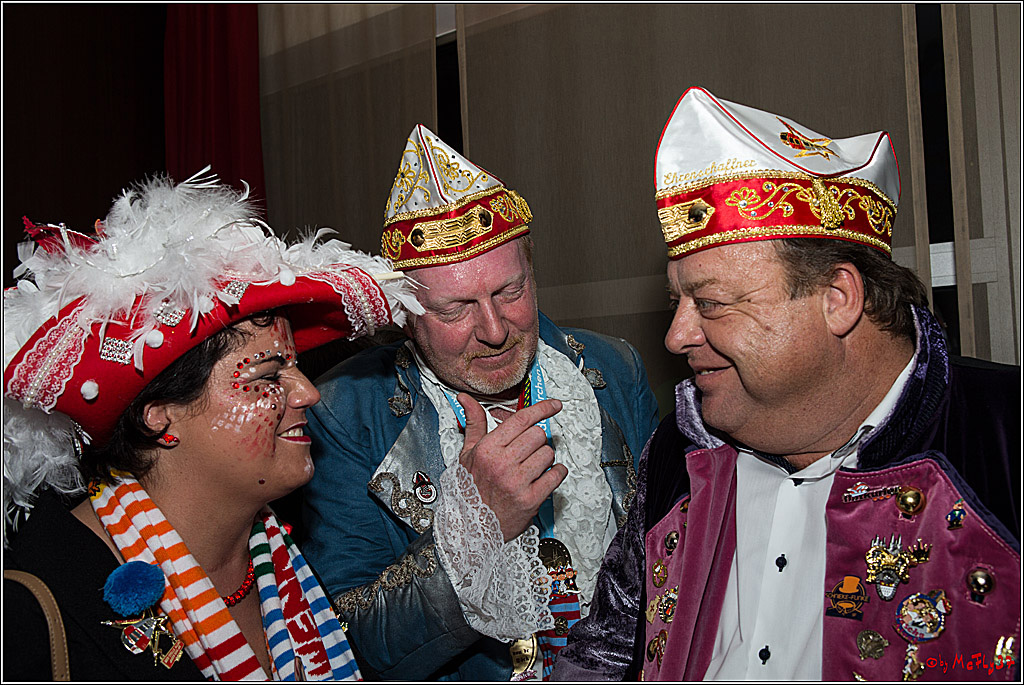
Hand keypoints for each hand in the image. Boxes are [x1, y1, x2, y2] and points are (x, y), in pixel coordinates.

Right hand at [457, 393, 567, 542]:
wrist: (470, 526)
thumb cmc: (469, 489)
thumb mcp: (467, 454)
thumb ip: (473, 423)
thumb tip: (466, 400)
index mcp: (487, 449)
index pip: (522, 420)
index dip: (542, 408)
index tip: (554, 405)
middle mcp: (502, 464)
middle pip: (538, 435)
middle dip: (537, 440)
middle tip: (528, 450)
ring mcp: (517, 482)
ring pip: (548, 453)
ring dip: (545, 458)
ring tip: (532, 467)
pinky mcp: (530, 499)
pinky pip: (556, 475)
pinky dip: (556, 473)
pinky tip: (545, 476)